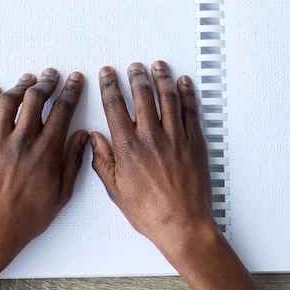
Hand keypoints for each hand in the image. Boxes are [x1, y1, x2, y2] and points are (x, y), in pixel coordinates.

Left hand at [0, 69, 88, 289]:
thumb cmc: (31, 214)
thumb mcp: (63, 192)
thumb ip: (73, 160)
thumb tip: (83, 136)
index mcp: (47, 151)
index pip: (62, 110)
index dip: (71, 91)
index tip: (75, 80)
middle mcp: (22, 141)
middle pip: (35, 99)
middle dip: (46, 82)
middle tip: (51, 75)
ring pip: (9, 101)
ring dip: (21, 86)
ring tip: (29, 79)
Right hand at [90, 61, 289, 289]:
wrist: (182, 224)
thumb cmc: (149, 212)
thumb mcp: (115, 190)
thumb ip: (103, 161)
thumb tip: (95, 139)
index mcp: (127, 147)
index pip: (115, 106)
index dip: (110, 86)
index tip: (108, 74)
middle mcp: (151, 137)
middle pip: (142, 95)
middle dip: (136, 76)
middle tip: (134, 66)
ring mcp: (175, 137)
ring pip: (168, 98)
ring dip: (162, 78)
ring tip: (158, 65)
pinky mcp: (195, 142)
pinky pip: (191, 111)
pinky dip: (187, 93)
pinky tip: (184, 83)